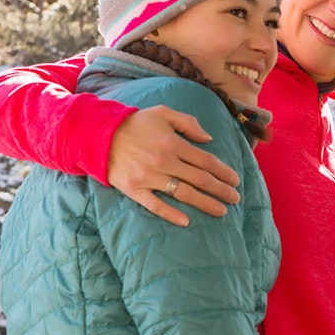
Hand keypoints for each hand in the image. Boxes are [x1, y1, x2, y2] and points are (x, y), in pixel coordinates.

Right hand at [107, 106, 240, 226]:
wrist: (98, 135)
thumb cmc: (134, 123)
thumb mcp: (163, 113)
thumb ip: (188, 123)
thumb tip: (209, 139)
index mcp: (173, 143)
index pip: (206, 161)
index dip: (224, 172)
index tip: (235, 180)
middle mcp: (164, 161)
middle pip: (200, 179)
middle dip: (221, 190)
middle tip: (235, 198)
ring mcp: (149, 177)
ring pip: (183, 193)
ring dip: (205, 203)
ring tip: (221, 211)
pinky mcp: (134, 189)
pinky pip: (155, 205)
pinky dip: (171, 214)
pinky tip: (186, 221)